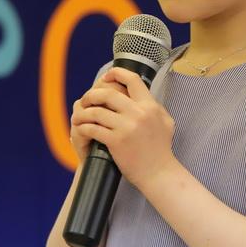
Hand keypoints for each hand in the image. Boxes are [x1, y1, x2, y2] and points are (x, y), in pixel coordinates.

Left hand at [72, 67, 176, 188]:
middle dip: (92, 94)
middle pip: (108, 93)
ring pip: (97, 111)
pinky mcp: (116, 141)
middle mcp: (138, 113)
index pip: (132, 80)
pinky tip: (82, 128)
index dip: (116, 73)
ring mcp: (126, 127)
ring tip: (80, 116)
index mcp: (150, 106)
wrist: (159, 173)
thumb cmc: (161, 150)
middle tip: (86, 99)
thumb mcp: (166, 122)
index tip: (105, 77)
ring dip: (84, 112)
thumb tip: (144, 95)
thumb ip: (155, 107)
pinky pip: (93, 128)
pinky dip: (84, 127)